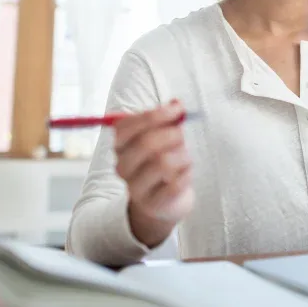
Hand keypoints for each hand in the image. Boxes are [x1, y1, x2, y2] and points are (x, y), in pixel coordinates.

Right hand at [113, 100, 194, 247]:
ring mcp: (135, 187)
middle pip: (146, 143)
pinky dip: (186, 174)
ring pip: (163, 163)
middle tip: (183, 136)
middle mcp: (123, 165)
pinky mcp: (152, 203)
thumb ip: (168, 118)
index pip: (128, 125)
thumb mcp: (162, 136)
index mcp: (120, 144)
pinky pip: (174, 184)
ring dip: (182, 155)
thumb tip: (176, 103)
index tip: (179, 109)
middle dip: (172, 134)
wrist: (165, 200)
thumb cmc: (163, 160)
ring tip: (186, 157)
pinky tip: (186, 173)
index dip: (156, 114)